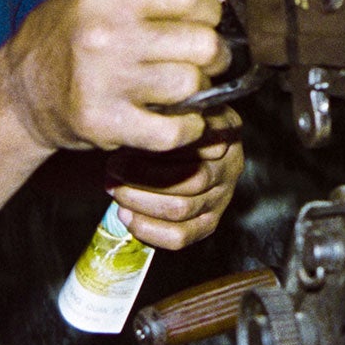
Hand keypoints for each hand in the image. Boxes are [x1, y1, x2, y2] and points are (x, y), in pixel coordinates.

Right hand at [0, 0, 232, 155]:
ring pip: (191, 85)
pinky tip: (184, 118)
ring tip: (191, 84)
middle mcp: (105, 37)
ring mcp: (105, 83)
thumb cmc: (62, 36)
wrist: (17, 93)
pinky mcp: (106, 124)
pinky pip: (173, 130)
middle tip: (208, 56)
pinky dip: (191, 127)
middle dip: (215, 51)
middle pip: (200, 43)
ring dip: (202, 88)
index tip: (209, 18)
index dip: (210, 7)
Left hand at [107, 109, 244, 249]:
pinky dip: (149, 229)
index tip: (125, 144)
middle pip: (191, 178)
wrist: (170, 150)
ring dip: (140, 201)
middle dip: (143, 176)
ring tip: (116, 190)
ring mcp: (223, 196)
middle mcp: (231, 164)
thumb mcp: (166, 108)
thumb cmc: (165, 124)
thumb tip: (135, 129)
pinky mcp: (209, 222)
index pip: (200, 143)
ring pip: (182, 208)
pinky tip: (126, 216)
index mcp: (226, 130)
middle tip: (113, 169)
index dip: (159, 146)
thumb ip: (159, 114)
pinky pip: (181, 236)